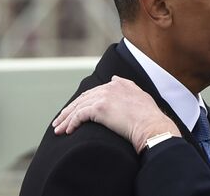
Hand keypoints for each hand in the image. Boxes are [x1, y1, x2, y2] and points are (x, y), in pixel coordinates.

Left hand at [52, 75, 180, 152]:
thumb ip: (126, 86)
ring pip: (78, 107)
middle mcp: (109, 87)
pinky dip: (71, 123)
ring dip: (66, 119)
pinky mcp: (99, 108)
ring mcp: (104, 97)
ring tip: (58, 129)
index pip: (93, 92)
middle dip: (69, 110)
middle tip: (60, 122)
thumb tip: (115, 78)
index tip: (75, 111)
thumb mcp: (140, 95)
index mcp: (119, 84)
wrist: (151, 125)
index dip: (82, 102)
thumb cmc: (149, 117)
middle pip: (82, 99)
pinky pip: (79, 116)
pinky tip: (68, 131)